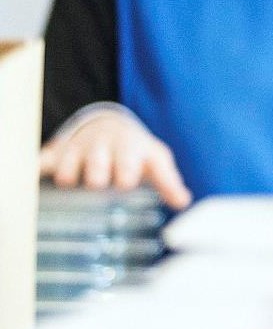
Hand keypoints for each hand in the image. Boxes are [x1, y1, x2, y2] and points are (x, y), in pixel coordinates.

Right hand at [39, 109, 191, 210]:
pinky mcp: (55, 155)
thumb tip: (183, 202)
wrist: (108, 125)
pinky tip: (34, 181)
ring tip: (69, 183)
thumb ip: (168, 181)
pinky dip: (37, 171)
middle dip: (96, 174)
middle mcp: (103, 148)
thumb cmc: (135, 151)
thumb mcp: (155, 160)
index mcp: (130, 150)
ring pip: (67, 166)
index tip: (124, 184)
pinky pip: (41, 163)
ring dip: (67, 176)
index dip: (126, 173)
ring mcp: (78, 150)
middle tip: (96, 183)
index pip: (128, 162)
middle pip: (97, 164)